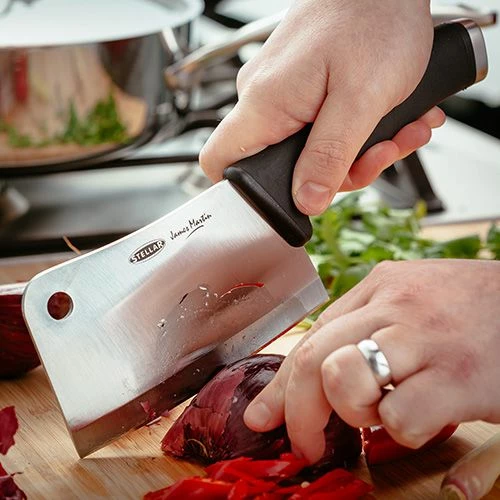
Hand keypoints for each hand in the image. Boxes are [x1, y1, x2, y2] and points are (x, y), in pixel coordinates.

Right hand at [200, 0, 444, 214]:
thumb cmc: (374, 17)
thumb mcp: (360, 100)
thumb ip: (330, 157)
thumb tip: (306, 201)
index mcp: (264, 104)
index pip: (219, 162)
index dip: (242, 192)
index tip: (284, 202)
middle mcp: (264, 98)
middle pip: (279, 165)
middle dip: (334, 172)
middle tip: (375, 157)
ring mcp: (281, 90)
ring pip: (306, 148)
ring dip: (356, 151)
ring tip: (397, 132)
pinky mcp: (300, 85)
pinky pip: (319, 125)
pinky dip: (355, 130)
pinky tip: (391, 119)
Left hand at [243, 259, 499, 463]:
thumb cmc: (465, 307)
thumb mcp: (408, 298)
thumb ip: (360, 326)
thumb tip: (314, 372)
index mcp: (377, 287)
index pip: (309, 339)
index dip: (280, 386)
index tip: (264, 415)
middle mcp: (393, 306)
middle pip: (314, 361)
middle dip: (297, 413)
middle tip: (306, 441)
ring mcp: (424, 339)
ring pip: (344, 381)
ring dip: (351, 414)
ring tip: (378, 414)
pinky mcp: (459, 377)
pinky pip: (400, 419)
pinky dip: (401, 432)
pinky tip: (419, 418)